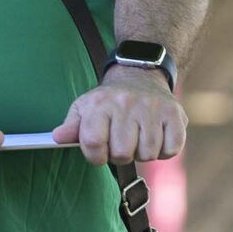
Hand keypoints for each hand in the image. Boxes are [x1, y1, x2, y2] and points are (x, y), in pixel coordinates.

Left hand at [52, 67, 186, 165]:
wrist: (141, 75)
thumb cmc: (109, 101)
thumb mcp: (84, 108)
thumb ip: (71, 126)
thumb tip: (57, 138)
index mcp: (100, 103)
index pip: (93, 144)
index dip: (95, 156)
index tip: (99, 151)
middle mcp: (126, 103)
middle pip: (122, 153)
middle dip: (121, 154)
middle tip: (122, 141)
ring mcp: (152, 107)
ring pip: (147, 153)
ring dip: (143, 152)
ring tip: (139, 137)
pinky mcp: (175, 113)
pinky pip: (171, 149)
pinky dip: (164, 150)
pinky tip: (157, 137)